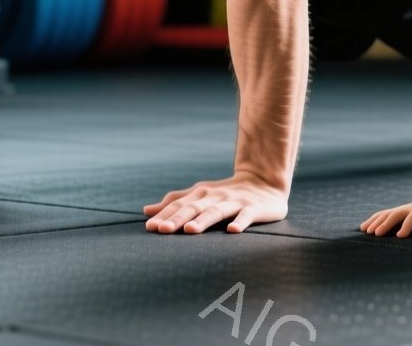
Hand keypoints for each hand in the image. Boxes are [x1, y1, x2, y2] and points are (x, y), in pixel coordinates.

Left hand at [143, 173, 288, 232]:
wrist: (264, 181)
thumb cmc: (226, 193)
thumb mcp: (200, 195)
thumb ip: (176, 202)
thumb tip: (147, 211)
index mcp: (201, 194)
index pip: (179, 205)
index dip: (165, 215)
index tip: (150, 227)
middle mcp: (215, 197)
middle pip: (194, 208)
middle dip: (178, 218)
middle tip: (162, 230)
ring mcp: (235, 202)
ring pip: (217, 211)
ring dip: (203, 220)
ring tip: (190, 230)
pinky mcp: (254, 208)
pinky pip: (247, 215)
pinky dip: (240, 222)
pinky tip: (232, 230)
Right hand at [360, 196, 411, 237]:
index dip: (407, 226)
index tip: (399, 237)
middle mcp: (407, 210)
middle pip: (395, 215)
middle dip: (386, 224)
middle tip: (376, 234)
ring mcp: (399, 210)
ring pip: (385, 215)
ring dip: (376, 222)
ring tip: (366, 231)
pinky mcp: (394, 213)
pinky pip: (381, 215)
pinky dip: (372, 220)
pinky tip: (363, 228)